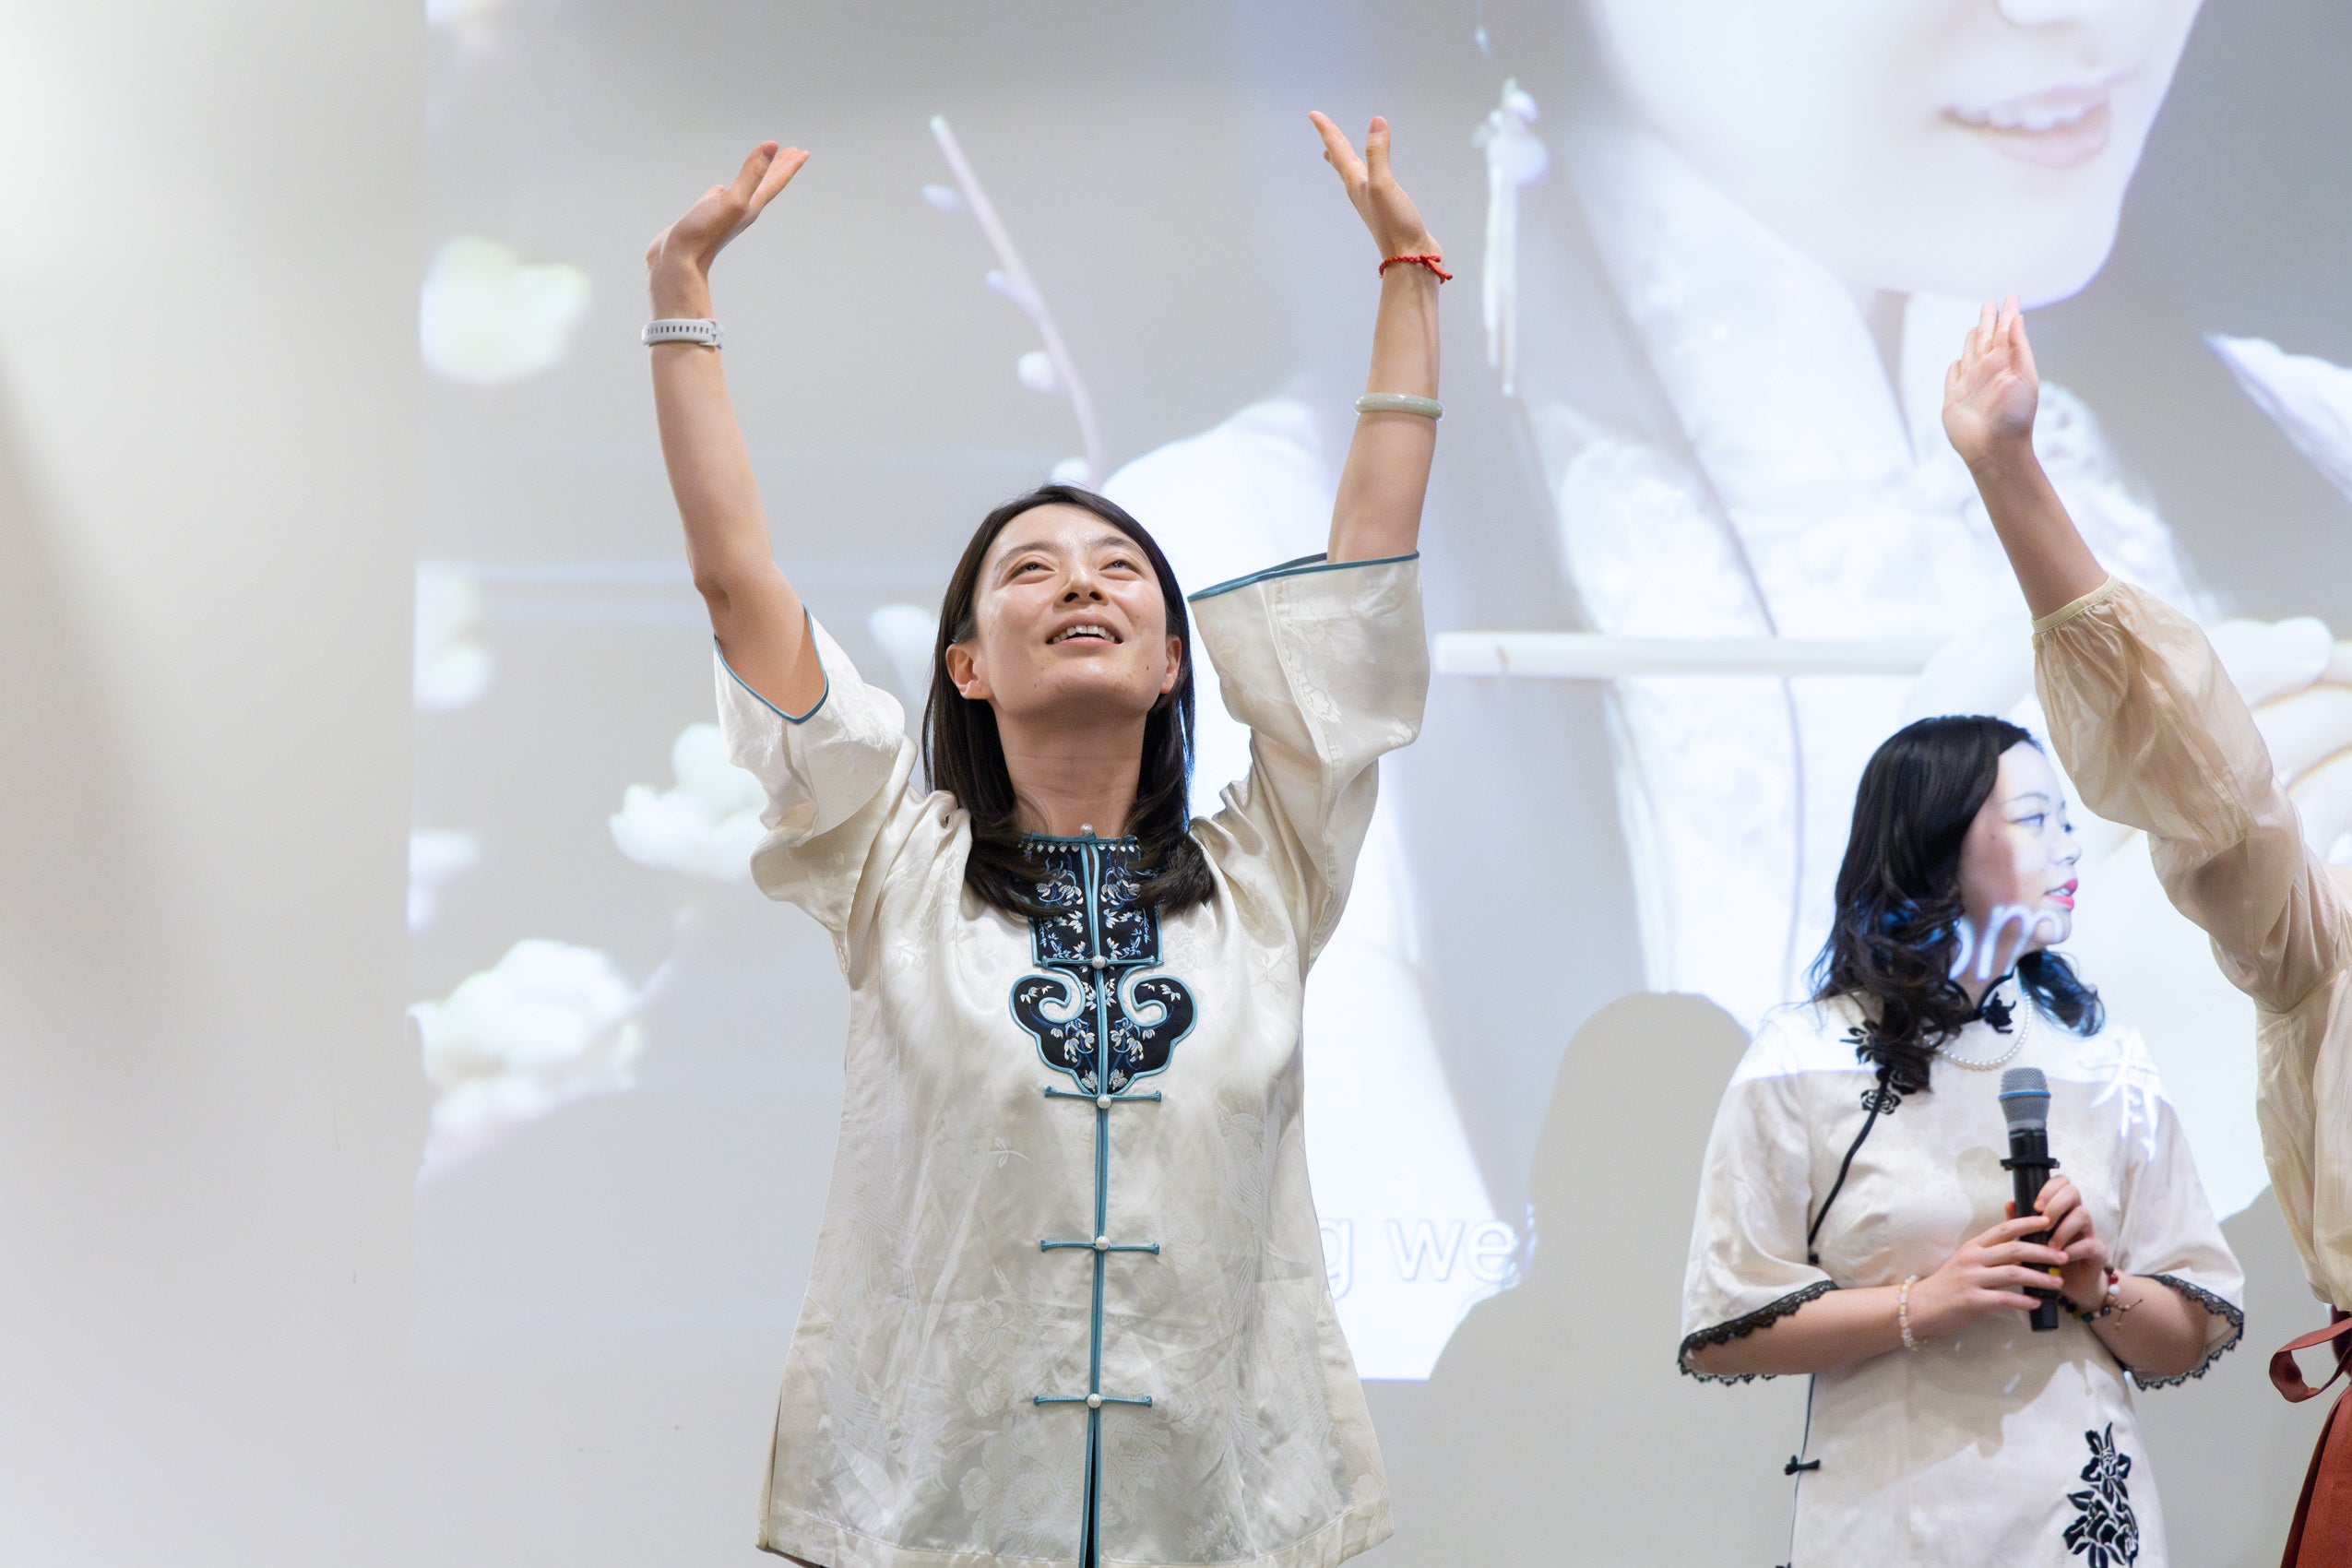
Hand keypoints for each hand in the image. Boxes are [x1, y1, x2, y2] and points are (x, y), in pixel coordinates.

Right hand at [644, 141, 808, 315]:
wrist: (678, 263)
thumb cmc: (704, 234)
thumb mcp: (733, 200)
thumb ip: (753, 173)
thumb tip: (773, 145)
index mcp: (752, 205)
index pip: (775, 181)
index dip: (790, 165)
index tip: (804, 152)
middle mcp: (741, 210)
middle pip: (766, 184)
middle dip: (779, 167)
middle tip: (793, 152)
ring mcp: (723, 214)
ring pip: (744, 190)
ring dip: (755, 176)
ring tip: (759, 167)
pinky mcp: (704, 217)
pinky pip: (719, 198)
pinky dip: (724, 190)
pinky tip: (719, 188)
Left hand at [1308, 112, 1438, 262]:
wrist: (1409, 258)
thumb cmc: (1393, 223)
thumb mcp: (1383, 184)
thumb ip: (1378, 153)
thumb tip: (1376, 122)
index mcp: (1355, 183)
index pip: (1338, 151)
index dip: (1327, 130)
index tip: (1313, 114)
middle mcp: (1360, 191)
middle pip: (1342, 163)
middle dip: (1333, 145)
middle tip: (1323, 133)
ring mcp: (1372, 201)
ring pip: (1354, 174)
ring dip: (1345, 161)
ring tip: (1336, 154)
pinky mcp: (1386, 208)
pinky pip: (1371, 183)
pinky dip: (1367, 172)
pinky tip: (1371, 176)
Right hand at [1904, 1213, 2071, 1339]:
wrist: (1920, 1306)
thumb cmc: (1947, 1284)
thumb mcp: (1966, 1262)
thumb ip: (1989, 1254)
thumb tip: (2020, 1249)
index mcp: (1973, 1246)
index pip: (2003, 1229)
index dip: (2027, 1223)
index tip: (2048, 1221)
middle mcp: (1973, 1258)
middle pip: (2014, 1249)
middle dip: (2043, 1252)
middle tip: (2063, 1256)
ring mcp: (1972, 1278)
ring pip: (2013, 1272)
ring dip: (2040, 1277)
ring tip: (2058, 1283)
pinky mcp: (1972, 1300)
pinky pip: (2004, 1298)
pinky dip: (2023, 1300)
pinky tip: (2036, 1303)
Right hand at [1943, 295, 2039, 470]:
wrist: (1994, 449)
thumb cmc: (2015, 416)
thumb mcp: (2024, 376)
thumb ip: (2018, 347)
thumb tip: (2016, 319)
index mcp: (2007, 364)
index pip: (2006, 332)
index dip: (2007, 314)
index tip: (2009, 297)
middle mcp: (1989, 371)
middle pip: (1985, 339)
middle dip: (1987, 321)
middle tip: (1989, 304)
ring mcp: (1971, 385)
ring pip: (1969, 355)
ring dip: (1970, 340)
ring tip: (1973, 327)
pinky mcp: (1954, 400)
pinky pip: (1953, 377)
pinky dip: (1954, 368)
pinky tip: (1957, 362)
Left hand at [2018, 1178, 2110, 1312]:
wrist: (2071, 1286)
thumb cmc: (2049, 1258)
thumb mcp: (2032, 1240)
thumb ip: (2022, 1223)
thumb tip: (2009, 1204)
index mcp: (2062, 1208)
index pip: (2061, 1183)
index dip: (2049, 1188)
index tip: (2035, 1205)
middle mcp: (2076, 1215)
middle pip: (2073, 1191)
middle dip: (2055, 1204)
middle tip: (2043, 1222)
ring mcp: (2090, 1232)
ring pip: (2083, 1214)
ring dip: (2063, 1229)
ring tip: (2049, 1245)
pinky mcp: (2098, 1251)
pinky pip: (2090, 1243)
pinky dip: (2074, 1250)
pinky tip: (2062, 1258)